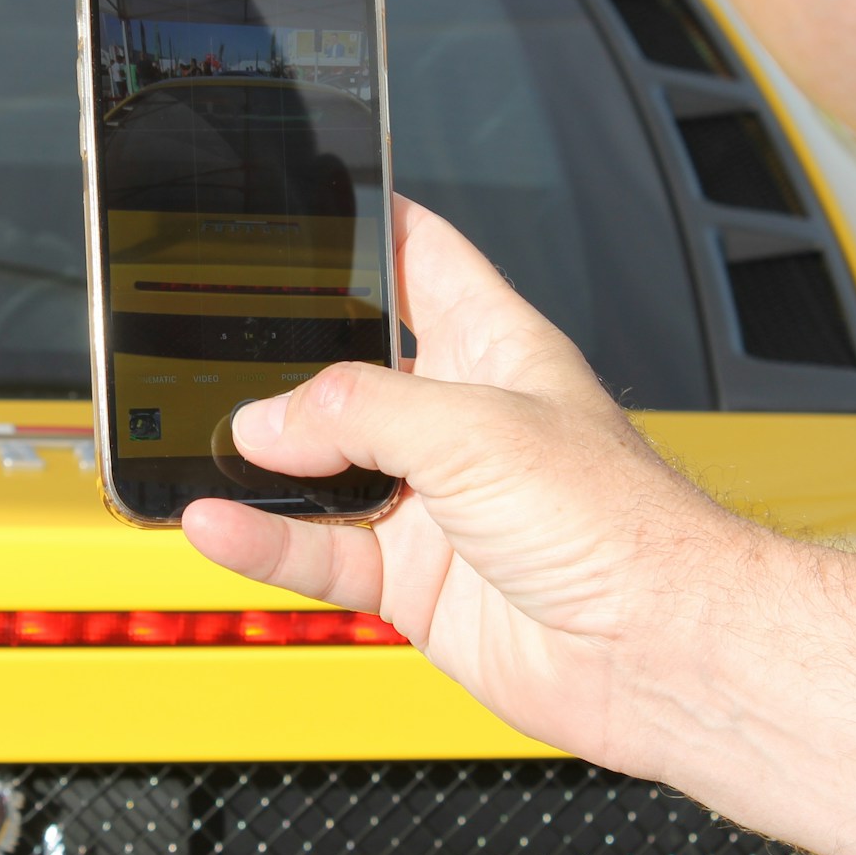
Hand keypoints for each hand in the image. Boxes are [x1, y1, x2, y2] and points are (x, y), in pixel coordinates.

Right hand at [182, 195, 746, 775]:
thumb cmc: (622, 525)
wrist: (657, 651)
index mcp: (494, 348)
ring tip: (198, 443)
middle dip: (283, 361)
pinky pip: (318, 553)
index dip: (374, 226)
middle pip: (349, 371)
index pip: (426, 260)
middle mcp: (458, 420)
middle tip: (211, 345)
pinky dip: (264, 540)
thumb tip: (269, 421)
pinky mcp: (413, 581)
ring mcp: (432, 503)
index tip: (312, 202)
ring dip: (262, 462)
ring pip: (320, 470)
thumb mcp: (476, 427)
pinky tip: (219, 523)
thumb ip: (360, 411)